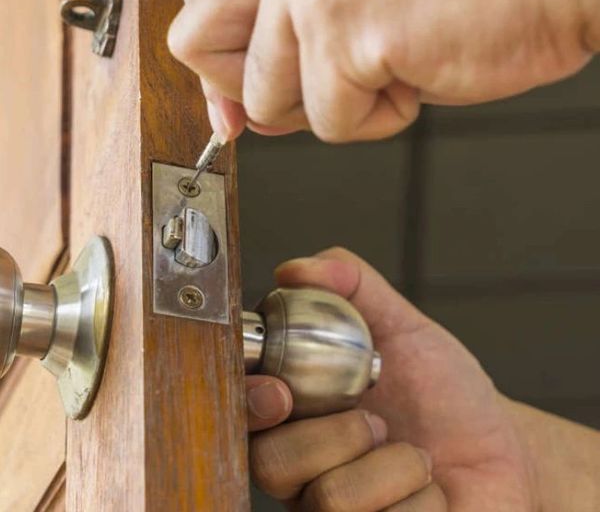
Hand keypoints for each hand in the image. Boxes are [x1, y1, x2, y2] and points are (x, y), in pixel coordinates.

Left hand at [169, 0, 599, 142]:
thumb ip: (295, 41)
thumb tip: (245, 109)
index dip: (215, 63)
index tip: (236, 101)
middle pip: (199, 46)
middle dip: (252, 92)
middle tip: (317, 87)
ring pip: (269, 101)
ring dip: (334, 107)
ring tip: (393, 66)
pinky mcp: (350, 31)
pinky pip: (329, 122)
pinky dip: (377, 119)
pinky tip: (417, 71)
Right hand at [245, 247, 537, 510]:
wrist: (500, 449)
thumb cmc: (443, 391)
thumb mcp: (403, 327)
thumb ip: (353, 286)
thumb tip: (295, 269)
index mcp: (298, 415)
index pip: (243, 410)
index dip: (251, 401)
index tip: (280, 392)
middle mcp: (304, 471)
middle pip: (272, 462)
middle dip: (338, 433)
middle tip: (378, 421)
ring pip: (329, 499)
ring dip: (390, 465)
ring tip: (413, 455)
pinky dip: (421, 501)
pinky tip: (432, 494)